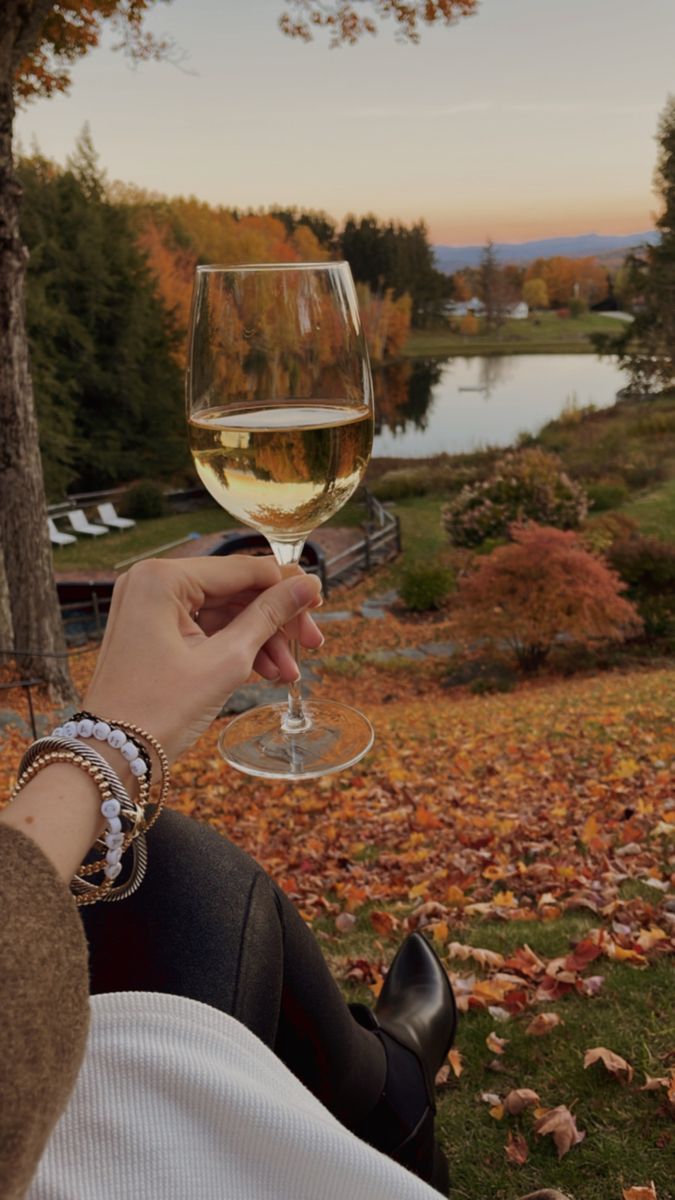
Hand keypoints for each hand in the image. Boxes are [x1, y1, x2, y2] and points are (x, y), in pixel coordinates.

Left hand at [83, 555, 322, 762]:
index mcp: (162, 578)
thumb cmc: (159, 710)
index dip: (286, 585)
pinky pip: (205, 628)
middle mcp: (151, 582)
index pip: (241, 569)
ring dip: (260, 640)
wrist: (111, 757)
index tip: (321, 600)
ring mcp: (149, 607)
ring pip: (223, 612)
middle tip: (312, 643)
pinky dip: (235, 648)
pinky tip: (267, 672)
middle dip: (274, 621)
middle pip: (234, 590)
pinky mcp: (152, 631)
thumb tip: (309, 584)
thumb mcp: (226, 661)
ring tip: (289, 674)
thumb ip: (269, 617)